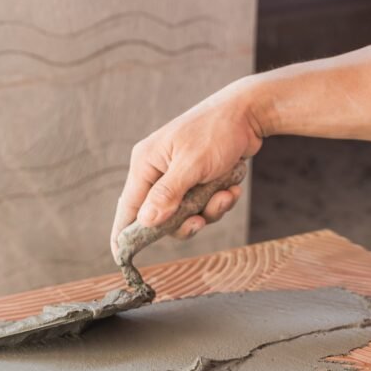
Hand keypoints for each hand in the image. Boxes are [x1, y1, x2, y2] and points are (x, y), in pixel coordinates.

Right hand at [110, 80, 264, 258]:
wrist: (249, 113)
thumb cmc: (217, 131)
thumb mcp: (192, 164)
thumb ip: (168, 194)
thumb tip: (146, 222)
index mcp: (146, 164)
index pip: (128, 207)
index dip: (124, 234)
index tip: (121, 257)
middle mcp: (158, 171)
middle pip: (160, 217)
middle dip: (185, 221)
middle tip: (200, 220)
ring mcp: (179, 176)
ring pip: (186, 214)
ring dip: (209, 210)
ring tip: (225, 194)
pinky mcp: (198, 179)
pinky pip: (204, 205)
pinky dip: (219, 200)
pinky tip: (231, 187)